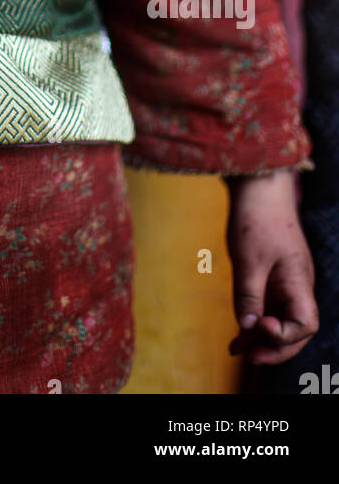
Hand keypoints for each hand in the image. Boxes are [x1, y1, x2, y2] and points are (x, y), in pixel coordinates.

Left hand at [225, 170, 317, 365]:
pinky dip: (256, 320)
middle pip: (295, 329)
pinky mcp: (273, 275)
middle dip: (273, 347)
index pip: (305, 324)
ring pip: (281, 319)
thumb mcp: (247, 260)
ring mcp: (286, 281)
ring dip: (261, 337)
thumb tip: (247, 329)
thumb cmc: (255, 219)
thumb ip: (248, 297)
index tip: (258, 327)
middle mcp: (297, 285)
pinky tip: (239, 330)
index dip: (284, 336)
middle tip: (247, 356)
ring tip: (237, 348)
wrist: (257, 186)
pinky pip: (270, 306)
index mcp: (299, 281)